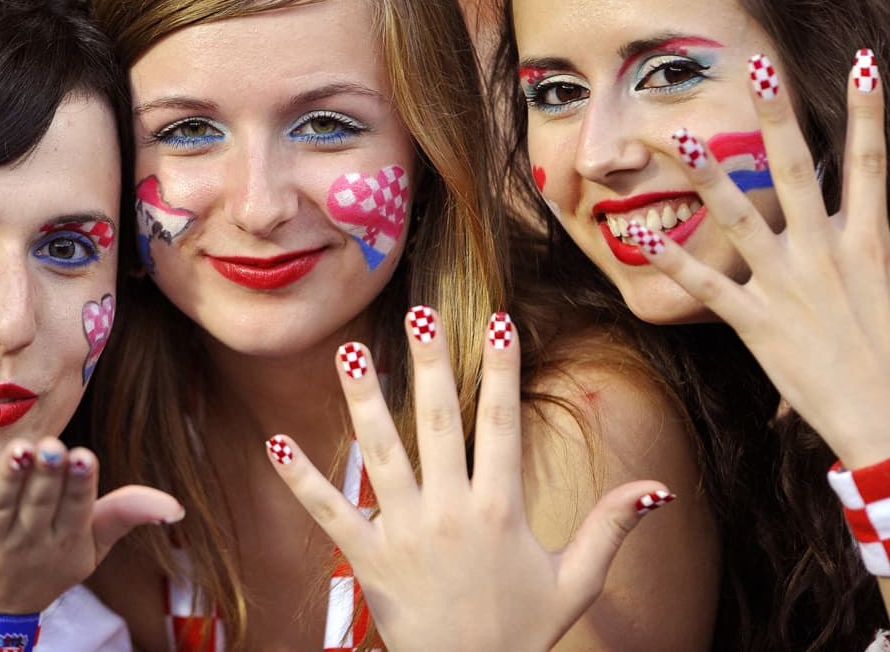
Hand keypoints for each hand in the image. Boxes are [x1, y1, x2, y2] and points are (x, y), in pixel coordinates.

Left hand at [0, 437, 183, 612]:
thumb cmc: (43, 564)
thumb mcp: (90, 547)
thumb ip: (126, 514)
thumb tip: (176, 505)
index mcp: (66, 541)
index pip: (76, 509)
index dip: (79, 484)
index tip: (83, 457)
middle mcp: (26, 542)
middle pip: (38, 504)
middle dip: (47, 475)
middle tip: (53, 447)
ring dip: (8, 478)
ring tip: (18, 450)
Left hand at [268, 307, 670, 651]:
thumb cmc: (522, 632)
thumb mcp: (576, 582)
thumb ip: (610, 528)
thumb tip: (657, 487)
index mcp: (501, 510)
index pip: (504, 425)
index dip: (504, 372)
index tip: (500, 322)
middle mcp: (451, 512)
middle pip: (440, 423)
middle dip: (433, 365)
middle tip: (420, 314)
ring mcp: (405, 533)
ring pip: (381, 453)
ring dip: (364, 399)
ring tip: (348, 351)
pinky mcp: (367, 559)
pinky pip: (331, 512)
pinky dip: (302, 478)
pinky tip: (276, 441)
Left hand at [627, 51, 889, 467]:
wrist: (889, 425)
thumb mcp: (888, 297)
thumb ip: (869, 264)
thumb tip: (866, 239)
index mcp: (871, 246)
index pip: (871, 164)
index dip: (871, 112)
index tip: (863, 62)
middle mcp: (828, 255)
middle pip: (795, 172)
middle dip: (777, 118)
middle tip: (756, 67)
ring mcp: (789, 287)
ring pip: (739, 217)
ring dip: (706, 175)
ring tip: (675, 135)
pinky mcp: (758, 324)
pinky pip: (706, 286)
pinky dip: (671, 259)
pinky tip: (637, 236)